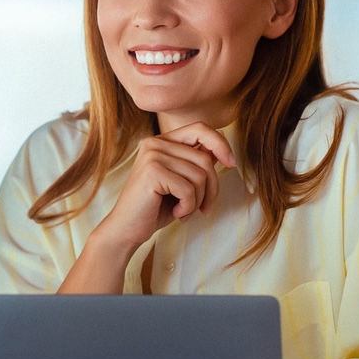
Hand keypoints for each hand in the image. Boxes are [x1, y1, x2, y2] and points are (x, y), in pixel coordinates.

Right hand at [90, 121, 236, 256]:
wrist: (127, 229)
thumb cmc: (155, 208)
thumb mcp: (181, 182)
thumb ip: (195, 164)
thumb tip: (221, 152)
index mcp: (161, 141)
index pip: (200, 129)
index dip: (220, 143)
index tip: (231, 163)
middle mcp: (155, 143)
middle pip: (205, 159)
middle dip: (212, 188)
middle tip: (203, 208)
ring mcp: (153, 155)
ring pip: (200, 176)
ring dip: (198, 201)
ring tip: (184, 211)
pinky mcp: (152, 172)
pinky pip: (189, 189)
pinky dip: (189, 207)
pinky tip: (176, 213)